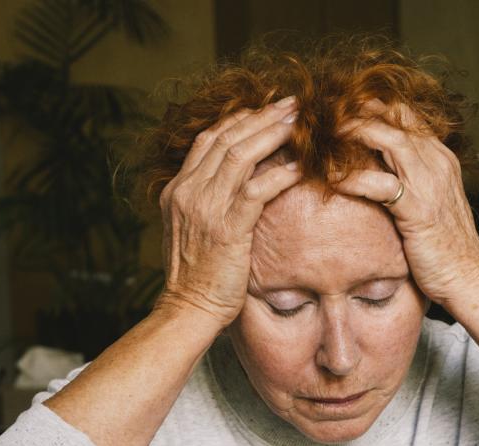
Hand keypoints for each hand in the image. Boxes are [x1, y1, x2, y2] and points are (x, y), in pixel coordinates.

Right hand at [156, 97, 303, 327]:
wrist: (188, 309)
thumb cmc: (197, 277)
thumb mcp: (192, 230)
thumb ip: (207, 203)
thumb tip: (238, 186)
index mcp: (177, 190)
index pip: (208, 139)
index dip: (239, 120)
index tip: (266, 110)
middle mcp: (187, 192)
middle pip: (226, 138)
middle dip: (262, 116)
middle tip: (292, 104)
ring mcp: (205, 208)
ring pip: (240, 154)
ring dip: (273, 134)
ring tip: (299, 122)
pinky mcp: (227, 228)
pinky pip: (257, 190)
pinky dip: (280, 174)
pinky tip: (300, 166)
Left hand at [334, 100, 478, 308]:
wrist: (466, 276)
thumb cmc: (445, 245)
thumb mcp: (430, 202)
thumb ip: (410, 180)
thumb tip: (379, 172)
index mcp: (441, 158)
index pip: (406, 116)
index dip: (373, 108)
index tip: (343, 110)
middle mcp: (437, 162)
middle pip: (396, 117)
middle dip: (359, 112)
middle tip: (327, 115)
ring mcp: (429, 183)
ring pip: (388, 139)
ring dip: (354, 133)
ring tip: (324, 135)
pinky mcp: (417, 209)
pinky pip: (379, 184)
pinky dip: (352, 178)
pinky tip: (331, 179)